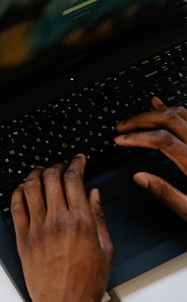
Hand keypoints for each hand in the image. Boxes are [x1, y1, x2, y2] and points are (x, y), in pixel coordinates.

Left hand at [11, 156, 112, 301]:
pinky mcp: (22, 238)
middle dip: (56, 165)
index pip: (74, 180)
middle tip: (59, 164)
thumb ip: (99, 217)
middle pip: (51, 178)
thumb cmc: (87, 283)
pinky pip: (16, 207)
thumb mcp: (105, 248)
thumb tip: (93, 194)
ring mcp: (37, 228)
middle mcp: (57, 221)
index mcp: (81, 222)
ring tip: (40, 171)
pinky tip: (22, 189)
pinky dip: (18, 192)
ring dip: (35, 174)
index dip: (75, 163)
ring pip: (31, 188)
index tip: (77, 159)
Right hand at [115, 97, 186, 222]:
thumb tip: (140, 178)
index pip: (161, 140)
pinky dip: (177, 111)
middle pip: (169, 119)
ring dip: (157, 112)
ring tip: (139, 118)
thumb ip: (166, 193)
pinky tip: (167, 108)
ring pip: (182, 113)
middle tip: (123, 126)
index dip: (137, 137)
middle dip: (141, 119)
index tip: (121, 140)